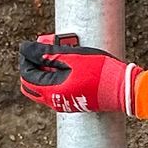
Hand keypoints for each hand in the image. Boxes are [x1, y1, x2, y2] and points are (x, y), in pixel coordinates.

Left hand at [17, 33, 140, 115]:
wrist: (122, 88)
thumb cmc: (99, 71)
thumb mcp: (71, 57)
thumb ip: (45, 53)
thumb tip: (24, 48)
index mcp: (50, 91)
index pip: (26, 74)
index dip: (26, 57)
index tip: (33, 45)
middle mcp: (54, 101)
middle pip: (31, 84)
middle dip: (33, 65)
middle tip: (43, 50)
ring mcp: (64, 103)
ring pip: (44, 86)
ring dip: (46, 69)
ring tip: (60, 52)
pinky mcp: (73, 101)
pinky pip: (56, 88)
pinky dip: (56, 75)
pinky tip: (70, 63)